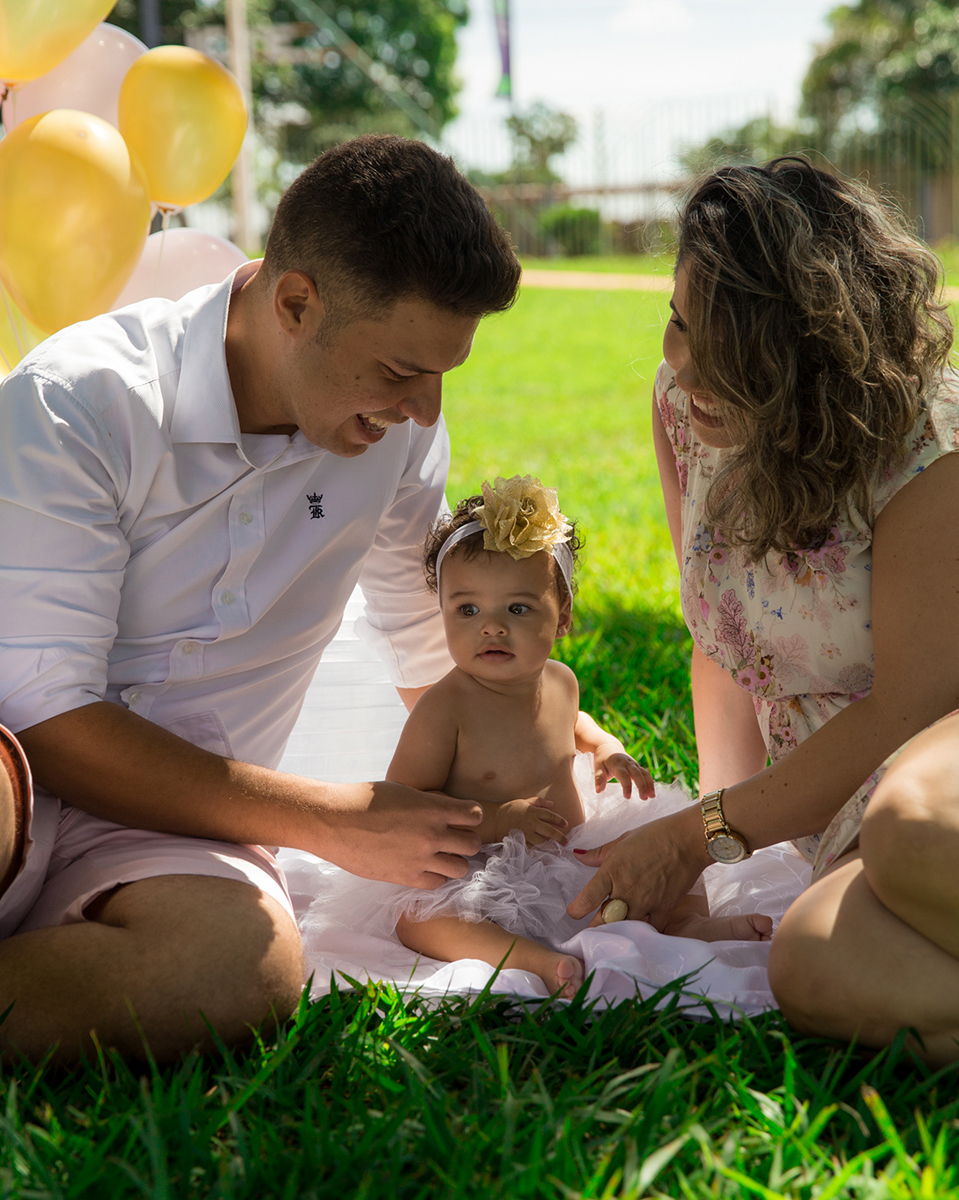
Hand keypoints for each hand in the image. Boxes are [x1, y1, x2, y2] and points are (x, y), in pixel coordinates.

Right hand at [319, 780, 482, 889]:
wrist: (335, 822)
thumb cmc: (364, 800)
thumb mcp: (403, 791)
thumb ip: (428, 804)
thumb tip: (445, 813)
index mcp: (432, 808)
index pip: (475, 815)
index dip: (471, 816)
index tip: (464, 817)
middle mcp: (431, 834)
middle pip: (473, 844)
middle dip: (467, 840)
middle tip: (455, 838)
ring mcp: (420, 858)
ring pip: (460, 868)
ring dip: (455, 861)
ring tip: (443, 855)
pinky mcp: (406, 877)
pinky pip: (437, 883)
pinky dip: (436, 876)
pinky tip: (426, 867)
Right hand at [485, 797, 568, 846]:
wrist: (494, 819)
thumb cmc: (509, 809)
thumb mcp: (524, 801)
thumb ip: (539, 802)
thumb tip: (552, 803)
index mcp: (533, 812)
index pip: (550, 816)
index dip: (560, 821)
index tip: (566, 825)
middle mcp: (532, 823)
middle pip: (550, 830)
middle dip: (560, 837)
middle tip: (567, 842)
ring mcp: (526, 833)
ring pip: (543, 842)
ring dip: (552, 847)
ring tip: (559, 851)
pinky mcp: (520, 842)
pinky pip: (532, 849)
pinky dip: (539, 854)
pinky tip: (546, 858)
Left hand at [567, 806, 710, 928]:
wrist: (688, 840)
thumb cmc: (654, 836)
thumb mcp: (622, 841)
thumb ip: (598, 854)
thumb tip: (577, 855)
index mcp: (612, 871)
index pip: (586, 899)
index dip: (575, 910)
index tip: (573, 912)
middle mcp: (626, 890)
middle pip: (603, 921)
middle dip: (594, 927)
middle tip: (591, 929)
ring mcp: (646, 902)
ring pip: (625, 928)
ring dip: (618, 931)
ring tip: (612, 934)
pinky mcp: (664, 910)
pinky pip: (650, 930)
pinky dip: (644, 932)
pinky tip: (639, 932)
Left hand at [592, 744, 654, 798]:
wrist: (608, 746)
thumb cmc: (602, 759)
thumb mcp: (598, 767)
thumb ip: (599, 779)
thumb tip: (598, 791)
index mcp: (617, 763)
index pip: (623, 775)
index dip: (626, 786)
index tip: (627, 797)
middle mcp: (627, 763)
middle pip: (637, 774)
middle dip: (641, 786)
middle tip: (644, 798)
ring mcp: (634, 764)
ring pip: (644, 773)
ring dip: (649, 784)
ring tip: (652, 796)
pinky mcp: (637, 766)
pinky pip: (645, 773)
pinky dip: (650, 781)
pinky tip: (652, 792)